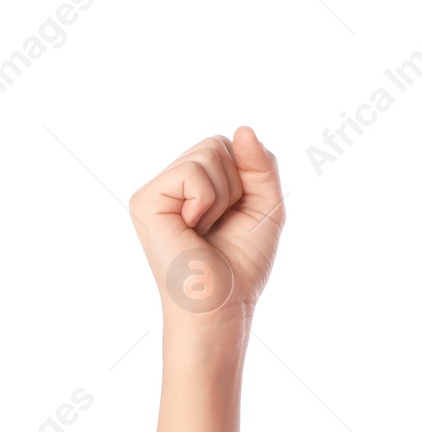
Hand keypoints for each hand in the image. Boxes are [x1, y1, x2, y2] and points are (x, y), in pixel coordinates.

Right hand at [128, 127, 284, 329]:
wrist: (223, 303)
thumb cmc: (242, 264)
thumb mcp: (266, 207)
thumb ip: (261, 167)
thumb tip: (244, 128)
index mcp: (194, 185)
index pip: (228, 146)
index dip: (248, 178)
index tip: (237, 215)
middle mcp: (170, 183)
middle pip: (218, 144)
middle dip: (237, 185)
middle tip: (219, 225)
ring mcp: (155, 190)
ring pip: (208, 154)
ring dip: (223, 196)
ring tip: (205, 229)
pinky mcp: (145, 199)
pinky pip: (193, 173)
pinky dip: (207, 202)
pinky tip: (191, 229)